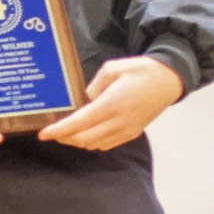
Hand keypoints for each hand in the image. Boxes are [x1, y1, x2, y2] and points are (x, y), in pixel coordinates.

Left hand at [38, 56, 183, 150]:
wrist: (169, 80)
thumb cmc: (141, 70)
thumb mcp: (113, 69)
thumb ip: (94, 86)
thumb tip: (84, 100)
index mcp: (111, 104)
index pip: (79, 123)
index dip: (59, 130)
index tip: (43, 134)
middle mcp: (119, 122)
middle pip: (83, 138)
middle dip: (64, 137)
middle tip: (53, 131)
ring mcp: (127, 130)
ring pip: (94, 144)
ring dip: (77, 140)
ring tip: (67, 132)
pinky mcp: (132, 134)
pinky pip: (106, 144)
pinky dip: (92, 142)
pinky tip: (86, 132)